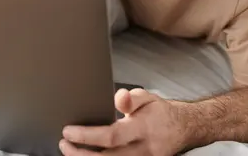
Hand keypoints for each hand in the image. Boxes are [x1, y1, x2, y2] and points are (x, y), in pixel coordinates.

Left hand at [59, 88, 186, 155]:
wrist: (183, 129)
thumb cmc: (160, 113)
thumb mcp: (147, 97)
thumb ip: (131, 98)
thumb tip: (119, 98)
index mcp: (143, 128)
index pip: (112, 136)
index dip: (87, 136)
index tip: (68, 131)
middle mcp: (144, 149)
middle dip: (81, 155)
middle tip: (64, 144)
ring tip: (70, 151)